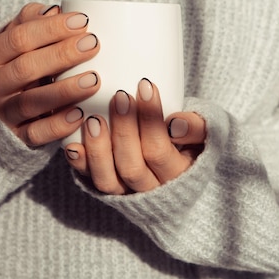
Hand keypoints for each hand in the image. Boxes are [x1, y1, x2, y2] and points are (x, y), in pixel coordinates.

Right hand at [0, 3, 100, 145]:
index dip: (50, 29)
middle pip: (25, 68)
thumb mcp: (7, 43)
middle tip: (93, 45)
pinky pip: (37, 134)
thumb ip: (28, 23)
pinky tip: (81, 115)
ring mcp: (2, 114)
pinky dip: (58, 126)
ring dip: (64, 90)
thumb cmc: (6, 67)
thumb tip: (57, 11)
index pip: (18, 39)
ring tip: (94, 80)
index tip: (82, 21)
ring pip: (31, 103)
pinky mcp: (15, 138)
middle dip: (61, 55)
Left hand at [65, 79, 205, 194]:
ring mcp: (126, 192)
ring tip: (93, 119)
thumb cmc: (191, 140)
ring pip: (107, 179)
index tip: (145, 86)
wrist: (180, 164)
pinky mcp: (108, 188)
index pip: (160, 151)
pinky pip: (89, 181)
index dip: (150, 120)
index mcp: (178, 176)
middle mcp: (151, 190)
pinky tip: (72, 144)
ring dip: (98, 148)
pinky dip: (80, 163)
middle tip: (119, 97)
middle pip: (132, 166)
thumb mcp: (206, 133)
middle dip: (123, 130)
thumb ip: (197, 127)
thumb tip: (174, 124)